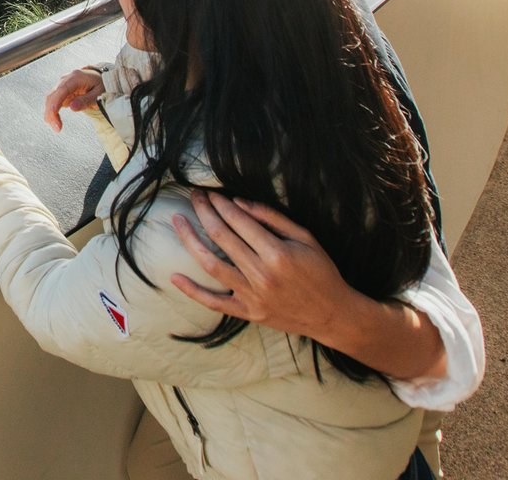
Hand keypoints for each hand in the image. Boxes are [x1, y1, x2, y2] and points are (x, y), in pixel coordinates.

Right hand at [42, 68, 102, 131]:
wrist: (100, 79)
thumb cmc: (101, 85)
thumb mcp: (99, 93)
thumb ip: (87, 100)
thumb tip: (72, 107)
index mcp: (76, 78)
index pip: (62, 90)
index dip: (55, 102)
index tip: (53, 114)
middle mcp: (66, 79)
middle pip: (53, 95)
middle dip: (51, 112)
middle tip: (57, 127)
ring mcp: (62, 85)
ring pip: (51, 99)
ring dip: (50, 113)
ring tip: (56, 127)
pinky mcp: (61, 92)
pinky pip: (54, 101)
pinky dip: (53, 112)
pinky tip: (55, 121)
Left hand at [167, 192, 348, 341]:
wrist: (332, 314)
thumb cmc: (321, 271)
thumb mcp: (305, 238)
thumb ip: (272, 218)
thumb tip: (239, 202)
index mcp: (277, 253)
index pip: (239, 221)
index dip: (221, 204)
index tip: (211, 193)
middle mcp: (261, 274)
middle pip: (222, 237)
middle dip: (204, 212)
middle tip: (194, 197)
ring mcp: (252, 296)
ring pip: (211, 265)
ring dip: (190, 240)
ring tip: (178, 221)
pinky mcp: (248, 313)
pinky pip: (214, 302)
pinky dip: (192, 291)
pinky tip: (175, 276)